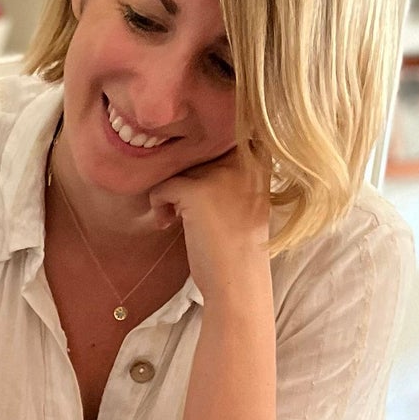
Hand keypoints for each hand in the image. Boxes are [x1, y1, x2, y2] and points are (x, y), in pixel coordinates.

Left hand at [147, 144, 271, 300]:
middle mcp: (245, 160)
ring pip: (178, 167)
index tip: (197, 188)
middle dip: (184, 179)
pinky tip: (167, 224)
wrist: (238, 281)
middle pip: (196, 151)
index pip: (221, 137)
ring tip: (175, 218)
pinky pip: (162, 186)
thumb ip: (229, 172)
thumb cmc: (238, 244)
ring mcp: (221, 174)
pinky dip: (158, 205)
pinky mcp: (197, 191)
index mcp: (261, 160)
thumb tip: (187, 151)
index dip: (202, 157)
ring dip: (170, 193)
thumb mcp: (245, 197)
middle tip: (184, 208)